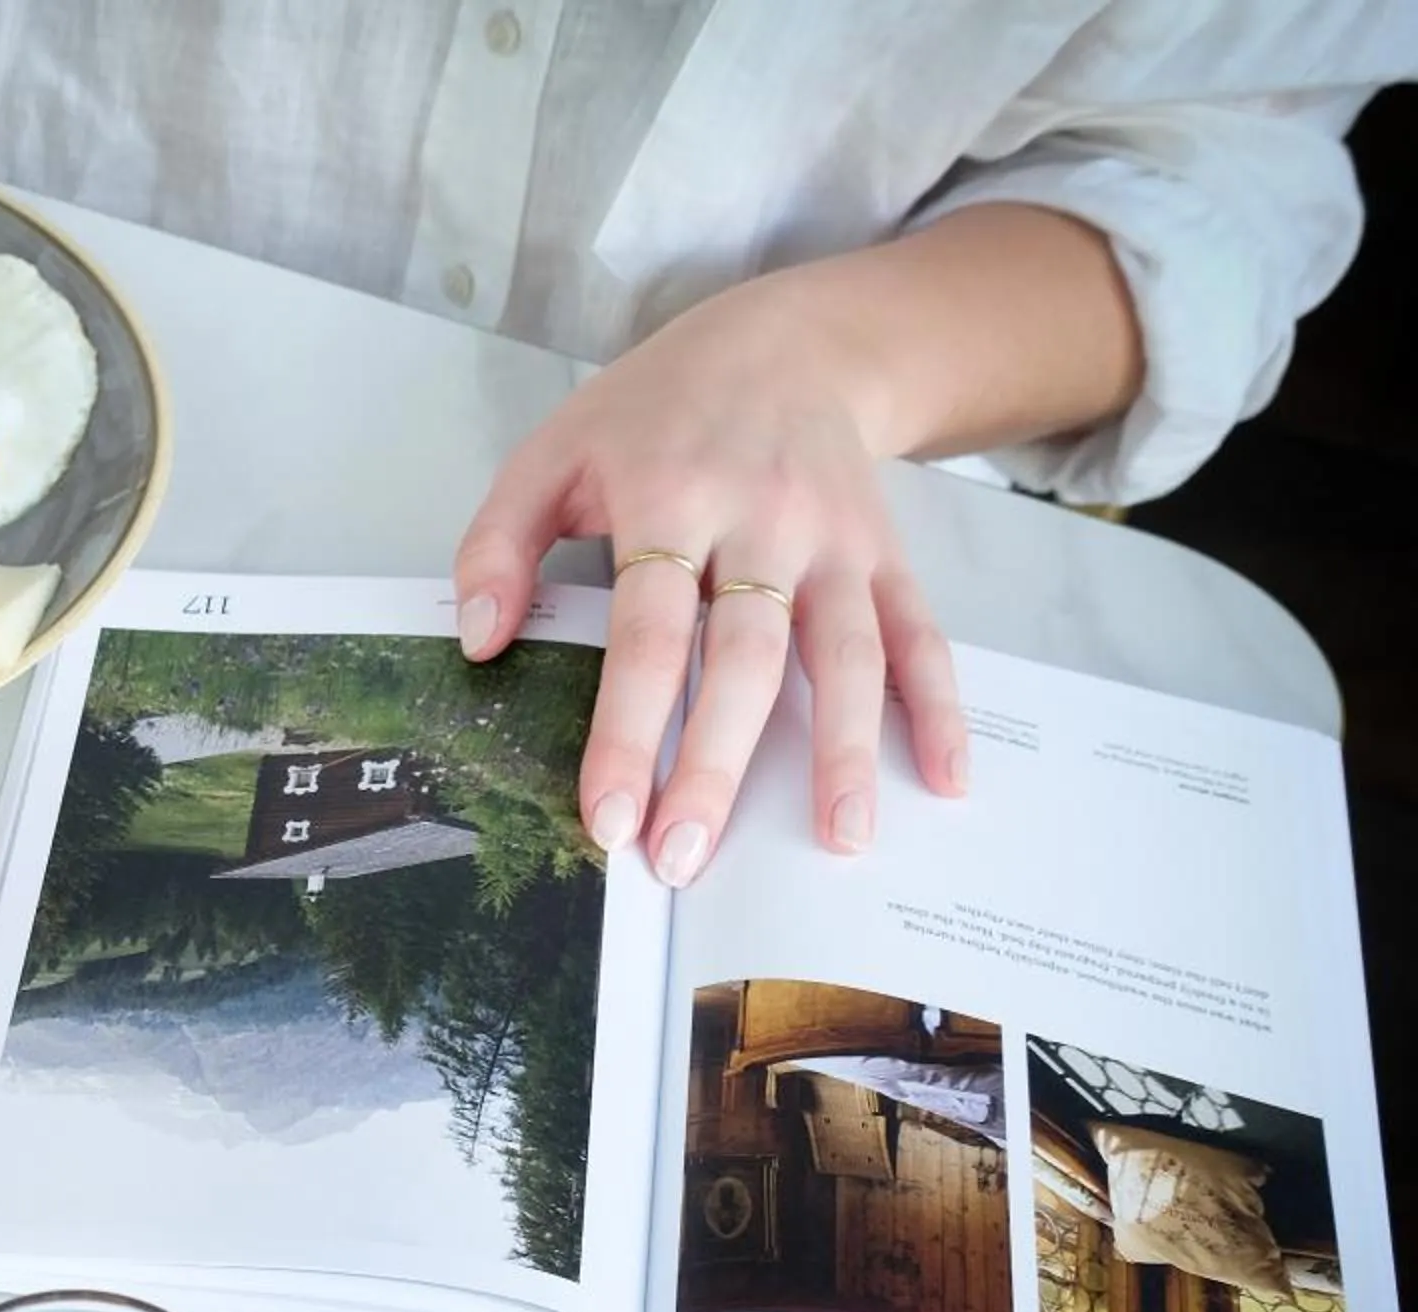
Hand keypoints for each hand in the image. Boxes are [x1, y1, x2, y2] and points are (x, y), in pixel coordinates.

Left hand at [451, 277, 969, 886]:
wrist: (787, 339)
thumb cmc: (654, 412)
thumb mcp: (553, 451)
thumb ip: (498, 542)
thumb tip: (479, 640)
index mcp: (669, 498)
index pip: (647, 633)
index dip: (629, 731)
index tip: (610, 816)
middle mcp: (763, 520)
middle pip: (745, 658)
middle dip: (716, 765)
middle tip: (684, 858)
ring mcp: (835, 540)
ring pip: (847, 654)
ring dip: (843, 751)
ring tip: (836, 840)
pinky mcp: (886, 554)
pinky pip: (920, 635)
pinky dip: (941, 707)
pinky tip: (946, 778)